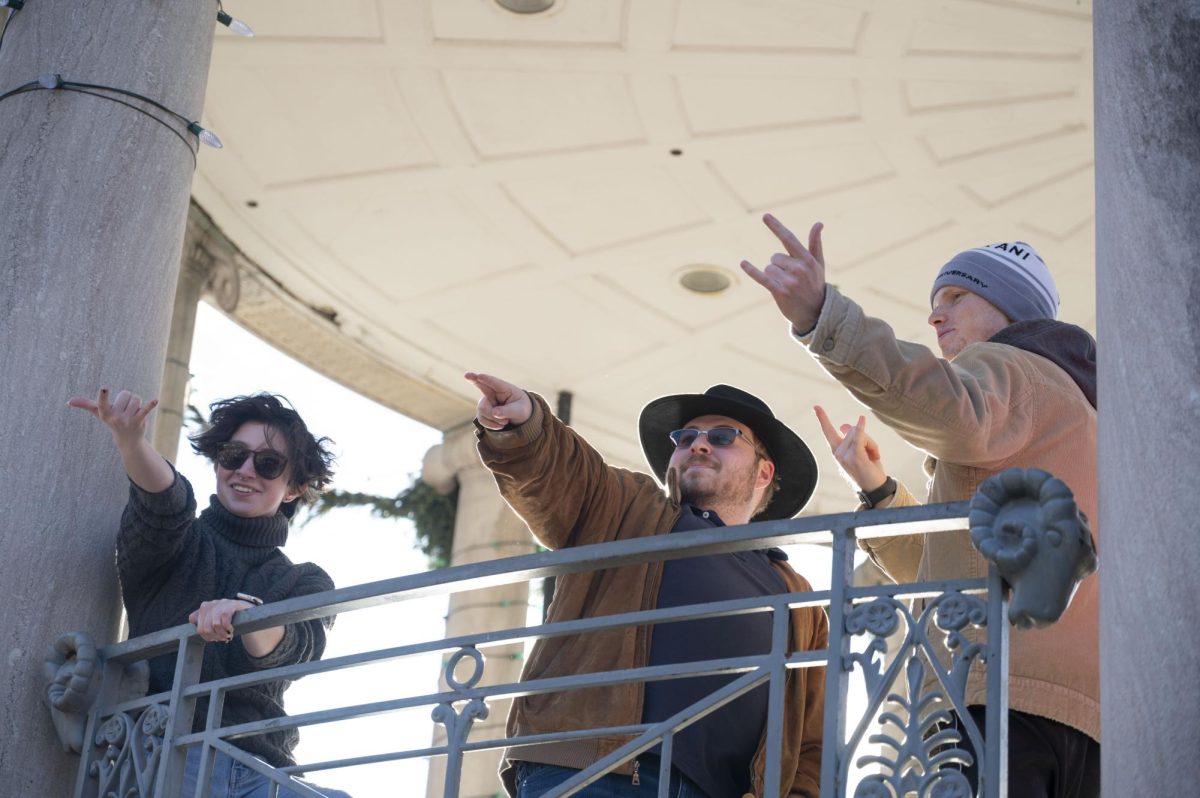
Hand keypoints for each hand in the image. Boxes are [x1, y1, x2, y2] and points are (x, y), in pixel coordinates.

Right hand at [68, 388, 158, 451]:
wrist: (128, 439)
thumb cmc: (112, 422)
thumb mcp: (99, 414)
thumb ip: (86, 405)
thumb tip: (69, 402)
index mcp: (104, 414)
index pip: (103, 403)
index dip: (103, 396)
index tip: (103, 388)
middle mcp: (115, 418)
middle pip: (125, 394)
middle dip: (126, 399)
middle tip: (124, 410)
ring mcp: (128, 420)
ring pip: (136, 399)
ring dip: (137, 403)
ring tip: (133, 412)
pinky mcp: (139, 420)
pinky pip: (145, 410)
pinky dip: (150, 405)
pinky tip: (155, 400)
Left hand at [188, 599, 253, 642]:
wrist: (245, 609)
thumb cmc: (227, 616)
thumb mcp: (213, 617)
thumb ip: (202, 619)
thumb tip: (191, 620)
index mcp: (204, 607)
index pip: (198, 626)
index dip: (206, 636)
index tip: (213, 639)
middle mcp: (210, 604)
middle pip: (205, 628)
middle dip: (214, 636)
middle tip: (222, 638)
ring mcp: (220, 604)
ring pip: (215, 625)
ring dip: (221, 634)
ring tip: (226, 635)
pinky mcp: (231, 605)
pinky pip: (225, 620)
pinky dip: (228, 628)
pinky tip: (231, 629)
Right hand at [464, 372, 531, 429]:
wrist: (519, 418)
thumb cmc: (521, 409)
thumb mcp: (519, 411)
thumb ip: (507, 411)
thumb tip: (494, 413)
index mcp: (505, 388)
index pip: (494, 382)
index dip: (486, 379)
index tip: (479, 376)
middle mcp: (493, 393)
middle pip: (481, 386)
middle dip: (473, 379)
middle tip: (467, 375)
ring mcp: (486, 402)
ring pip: (482, 410)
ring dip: (494, 419)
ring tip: (506, 421)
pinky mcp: (482, 412)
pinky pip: (481, 419)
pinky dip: (491, 425)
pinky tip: (500, 425)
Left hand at [740, 214, 827, 333]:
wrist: (815, 312)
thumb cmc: (815, 284)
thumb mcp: (818, 264)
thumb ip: (815, 244)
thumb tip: (818, 223)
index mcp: (807, 259)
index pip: (789, 239)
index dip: (776, 227)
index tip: (765, 216)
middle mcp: (798, 268)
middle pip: (774, 257)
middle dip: (778, 266)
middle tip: (791, 278)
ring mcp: (789, 281)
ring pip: (768, 268)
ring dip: (773, 276)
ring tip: (786, 286)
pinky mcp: (780, 292)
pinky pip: (762, 277)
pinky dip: (752, 270)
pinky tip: (743, 263)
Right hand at [814, 405, 886, 492]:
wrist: (874, 490)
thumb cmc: (867, 470)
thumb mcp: (858, 452)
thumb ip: (852, 437)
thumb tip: (843, 425)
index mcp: (837, 451)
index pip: (828, 431)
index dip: (822, 418)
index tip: (815, 407)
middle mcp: (838, 453)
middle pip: (852, 430)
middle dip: (866, 439)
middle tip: (871, 455)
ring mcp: (846, 456)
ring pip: (860, 434)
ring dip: (872, 445)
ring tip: (873, 458)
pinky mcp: (856, 458)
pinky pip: (859, 438)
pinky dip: (861, 428)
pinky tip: (862, 419)